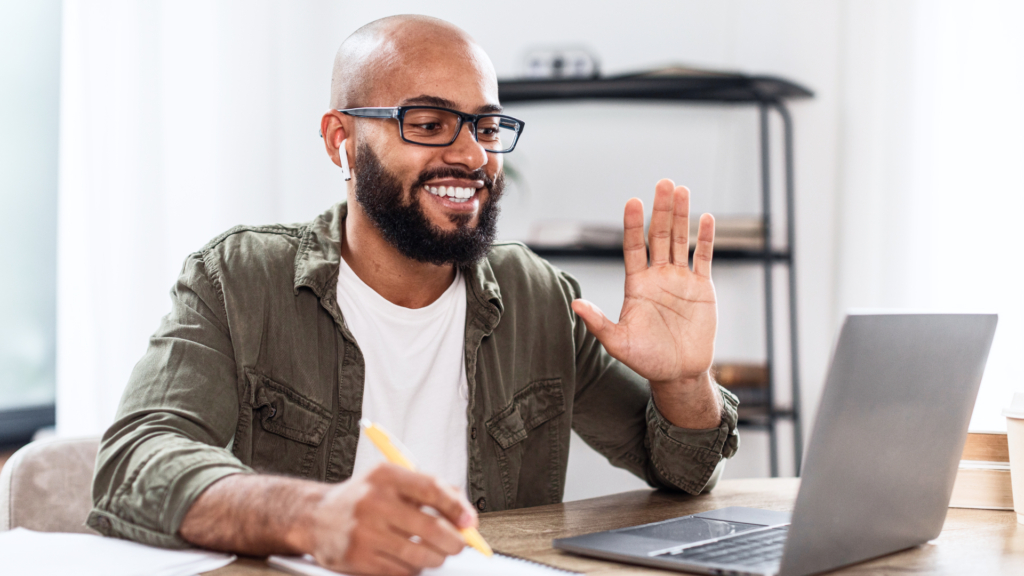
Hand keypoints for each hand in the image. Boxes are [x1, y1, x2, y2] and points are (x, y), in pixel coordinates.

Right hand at [303, 463, 476, 575]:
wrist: (315, 517)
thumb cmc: (362, 498)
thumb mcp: (390, 480)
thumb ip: (428, 489)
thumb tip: (465, 513)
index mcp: (386, 476)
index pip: (432, 490)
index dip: (457, 508)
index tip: (469, 522)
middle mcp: (374, 502)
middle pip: (430, 529)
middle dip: (454, 542)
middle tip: (458, 545)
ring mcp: (364, 532)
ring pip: (419, 556)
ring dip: (435, 558)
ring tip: (434, 553)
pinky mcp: (358, 558)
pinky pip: (401, 572)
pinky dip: (413, 569)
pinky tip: (409, 560)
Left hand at [571, 179, 716, 388]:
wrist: (678, 373)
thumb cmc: (646, 359)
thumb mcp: (618, 342)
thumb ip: (598, 322)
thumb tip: (575, 304)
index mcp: (636, 284)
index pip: (634, 247)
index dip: (634, 225)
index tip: (633, 203)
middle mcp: (657, 276)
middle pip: (659, 235)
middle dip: (661, 210)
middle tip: (663, 183)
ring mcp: (680, 280)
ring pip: (681, 240)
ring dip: (682, 215)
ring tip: (681, 190)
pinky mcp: (702, 288)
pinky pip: (704, 258)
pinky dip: (706, 239)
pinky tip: (706, 218)